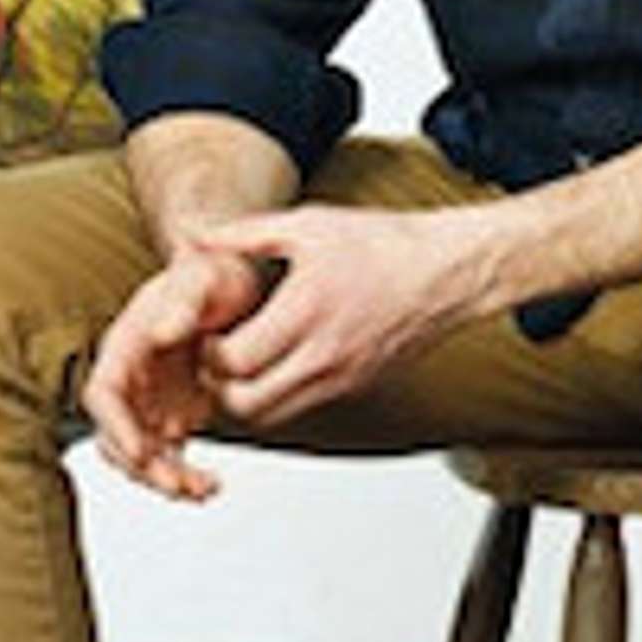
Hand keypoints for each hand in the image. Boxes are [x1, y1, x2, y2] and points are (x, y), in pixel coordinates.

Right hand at [79, 246, 268, 502]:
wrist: (233, 285)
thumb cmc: (212, 275)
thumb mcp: (202, 278)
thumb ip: (183, 301)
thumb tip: (162, 331)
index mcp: (125, 346)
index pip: (103, 393)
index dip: (116, 426)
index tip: (139, 451)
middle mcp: (131, 379)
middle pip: (116, 434)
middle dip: (141, 466)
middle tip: (176, 484)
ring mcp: (151, 401)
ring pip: (140, 455)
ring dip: (164, 479)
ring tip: (201, 489)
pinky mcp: (174, 416)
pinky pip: (169, 458)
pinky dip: (185, 477)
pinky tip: (210, 486)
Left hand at [188, 202, 495, 430]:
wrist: (448, 271)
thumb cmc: (383, 244)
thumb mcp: (307, 225)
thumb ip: (243, 233)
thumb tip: (193, 234)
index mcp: (307, 309)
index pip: (235, 361)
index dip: (206, 352)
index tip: (205, 331)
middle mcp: (324, 354)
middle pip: (246, 404)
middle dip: (217, 385)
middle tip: (214, 356)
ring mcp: (341, 377)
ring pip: (271, 416)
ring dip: (245, 396)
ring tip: (240, 361)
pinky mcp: (354, 388)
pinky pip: (300, 408)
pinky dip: (276, 397)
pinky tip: (273, 364)